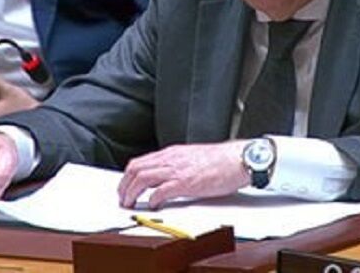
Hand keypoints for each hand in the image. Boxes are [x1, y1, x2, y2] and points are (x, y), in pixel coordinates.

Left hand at [118, 141, 249, 208]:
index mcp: (171, 153)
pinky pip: (160, 191)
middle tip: (123, 198)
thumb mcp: (192, 157)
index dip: (128, 176)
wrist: (237, 159)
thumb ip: (177, 164)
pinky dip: (152, 199)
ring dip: (132, 193)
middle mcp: (170, 159)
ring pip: (142, 178)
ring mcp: (177, 170)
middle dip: (124, 185)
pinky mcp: (185, 183)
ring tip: (130, 204)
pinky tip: (152, 205)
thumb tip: (166, 177)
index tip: (125, 187)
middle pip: (135, 169)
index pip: (140, 161)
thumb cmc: (221, 160)